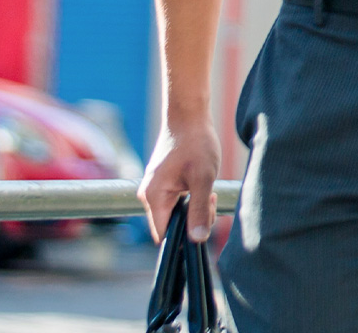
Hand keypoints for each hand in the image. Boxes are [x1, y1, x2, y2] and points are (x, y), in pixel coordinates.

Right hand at [139, 119, 221, 239]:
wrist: (189, 117)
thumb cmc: (196, 144)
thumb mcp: (203, 179)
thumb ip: (199, 210)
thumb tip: (197, 240)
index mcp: (153, 197)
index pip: (162, 235)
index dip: (183, 236)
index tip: (203, 219)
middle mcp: (148, 195)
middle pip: (169, 226)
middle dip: (193, 220)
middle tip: (209, 200)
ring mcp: (154, 189)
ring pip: (175, 214)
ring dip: (194, 208)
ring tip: (207, 191)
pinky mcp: (162, 183)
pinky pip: (175, 202)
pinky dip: (191, 199)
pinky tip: (201, 187)